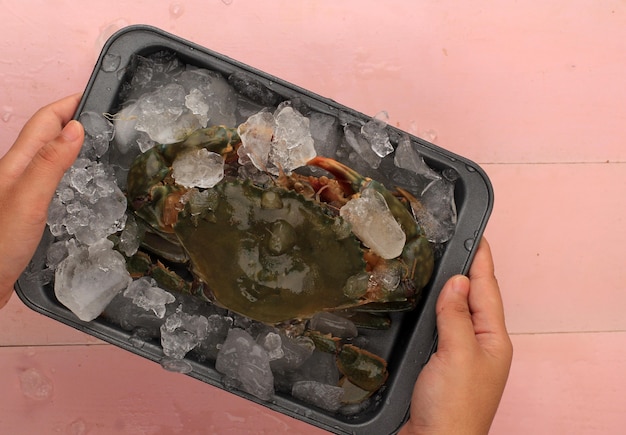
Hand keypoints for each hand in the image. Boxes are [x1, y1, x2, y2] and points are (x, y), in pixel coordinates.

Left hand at [0, 95, 83, 307]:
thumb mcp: (28, 200)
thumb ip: (50, 164)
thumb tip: (76, 128)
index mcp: (17, 163)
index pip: (45, 122)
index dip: (67, 104)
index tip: (94, 95)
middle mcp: (17, 173)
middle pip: (45, 136)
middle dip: (72, 120)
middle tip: (104, 121)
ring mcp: (20, 193)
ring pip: (47, 158)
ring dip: (70, 145)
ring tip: (98, 146)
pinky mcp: (25, 212)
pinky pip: (49, 181)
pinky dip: (68, 172)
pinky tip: (79, 183)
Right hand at [399, 237, 512, 434]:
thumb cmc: (453, 407)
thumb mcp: (457, 355)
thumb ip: (456, 316)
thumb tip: (457, 281)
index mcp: (493, 340)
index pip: (486, 290)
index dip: (481, 261)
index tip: (477, 234)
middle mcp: (480, 345)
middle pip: (474, 299)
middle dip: (467, 270)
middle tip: (454, 242)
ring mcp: (461, 355)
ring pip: (456, 313)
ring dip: (450, 289)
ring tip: (440, 264)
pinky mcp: (441, 364)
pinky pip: (442, 328)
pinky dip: (435, 311)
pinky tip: (426, 304)